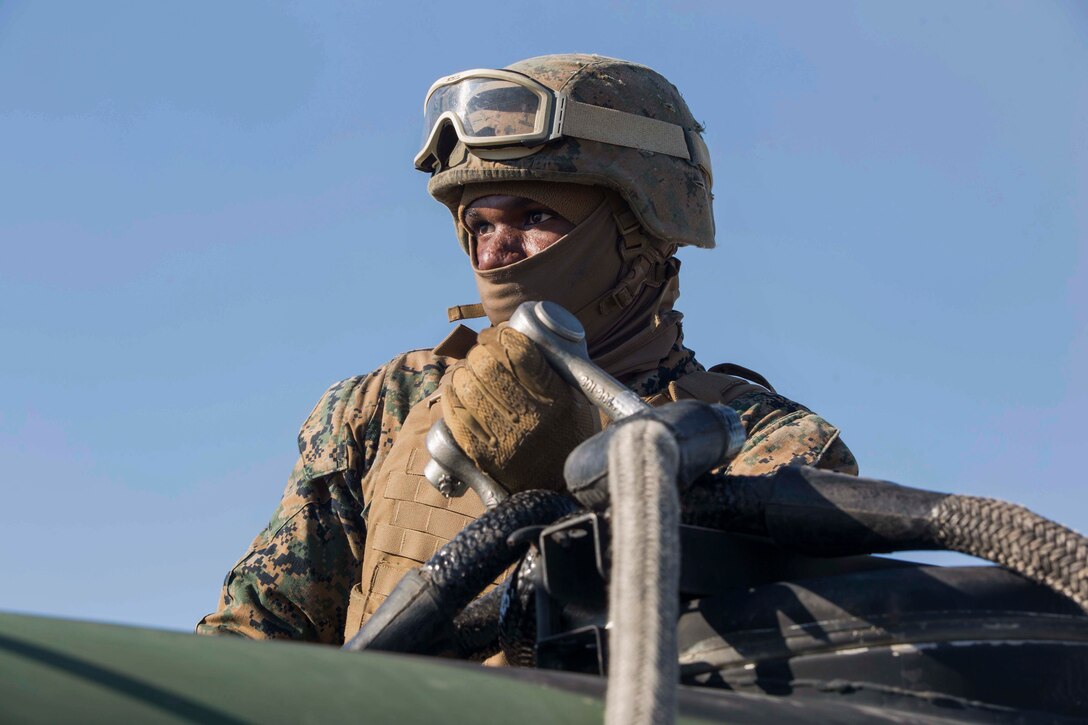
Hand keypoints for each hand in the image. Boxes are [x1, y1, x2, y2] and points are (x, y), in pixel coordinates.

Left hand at [441, 323, 598, 493]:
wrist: (555, 489)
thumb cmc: (567, 437)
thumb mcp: (577, 400)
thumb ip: (554, 370)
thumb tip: (520, 336)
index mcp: (554, 400)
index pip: (519, 353)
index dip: (502, 335)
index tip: (500, 333)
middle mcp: (527, 418)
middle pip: (488, 366)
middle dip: (480, 350)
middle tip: (482, 350)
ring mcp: (500, 437)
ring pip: (466, 386)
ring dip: (463, 369)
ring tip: (469, 368)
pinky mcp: (478, 452)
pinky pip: (453, 411)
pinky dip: (451, 393)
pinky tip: (457, 387)